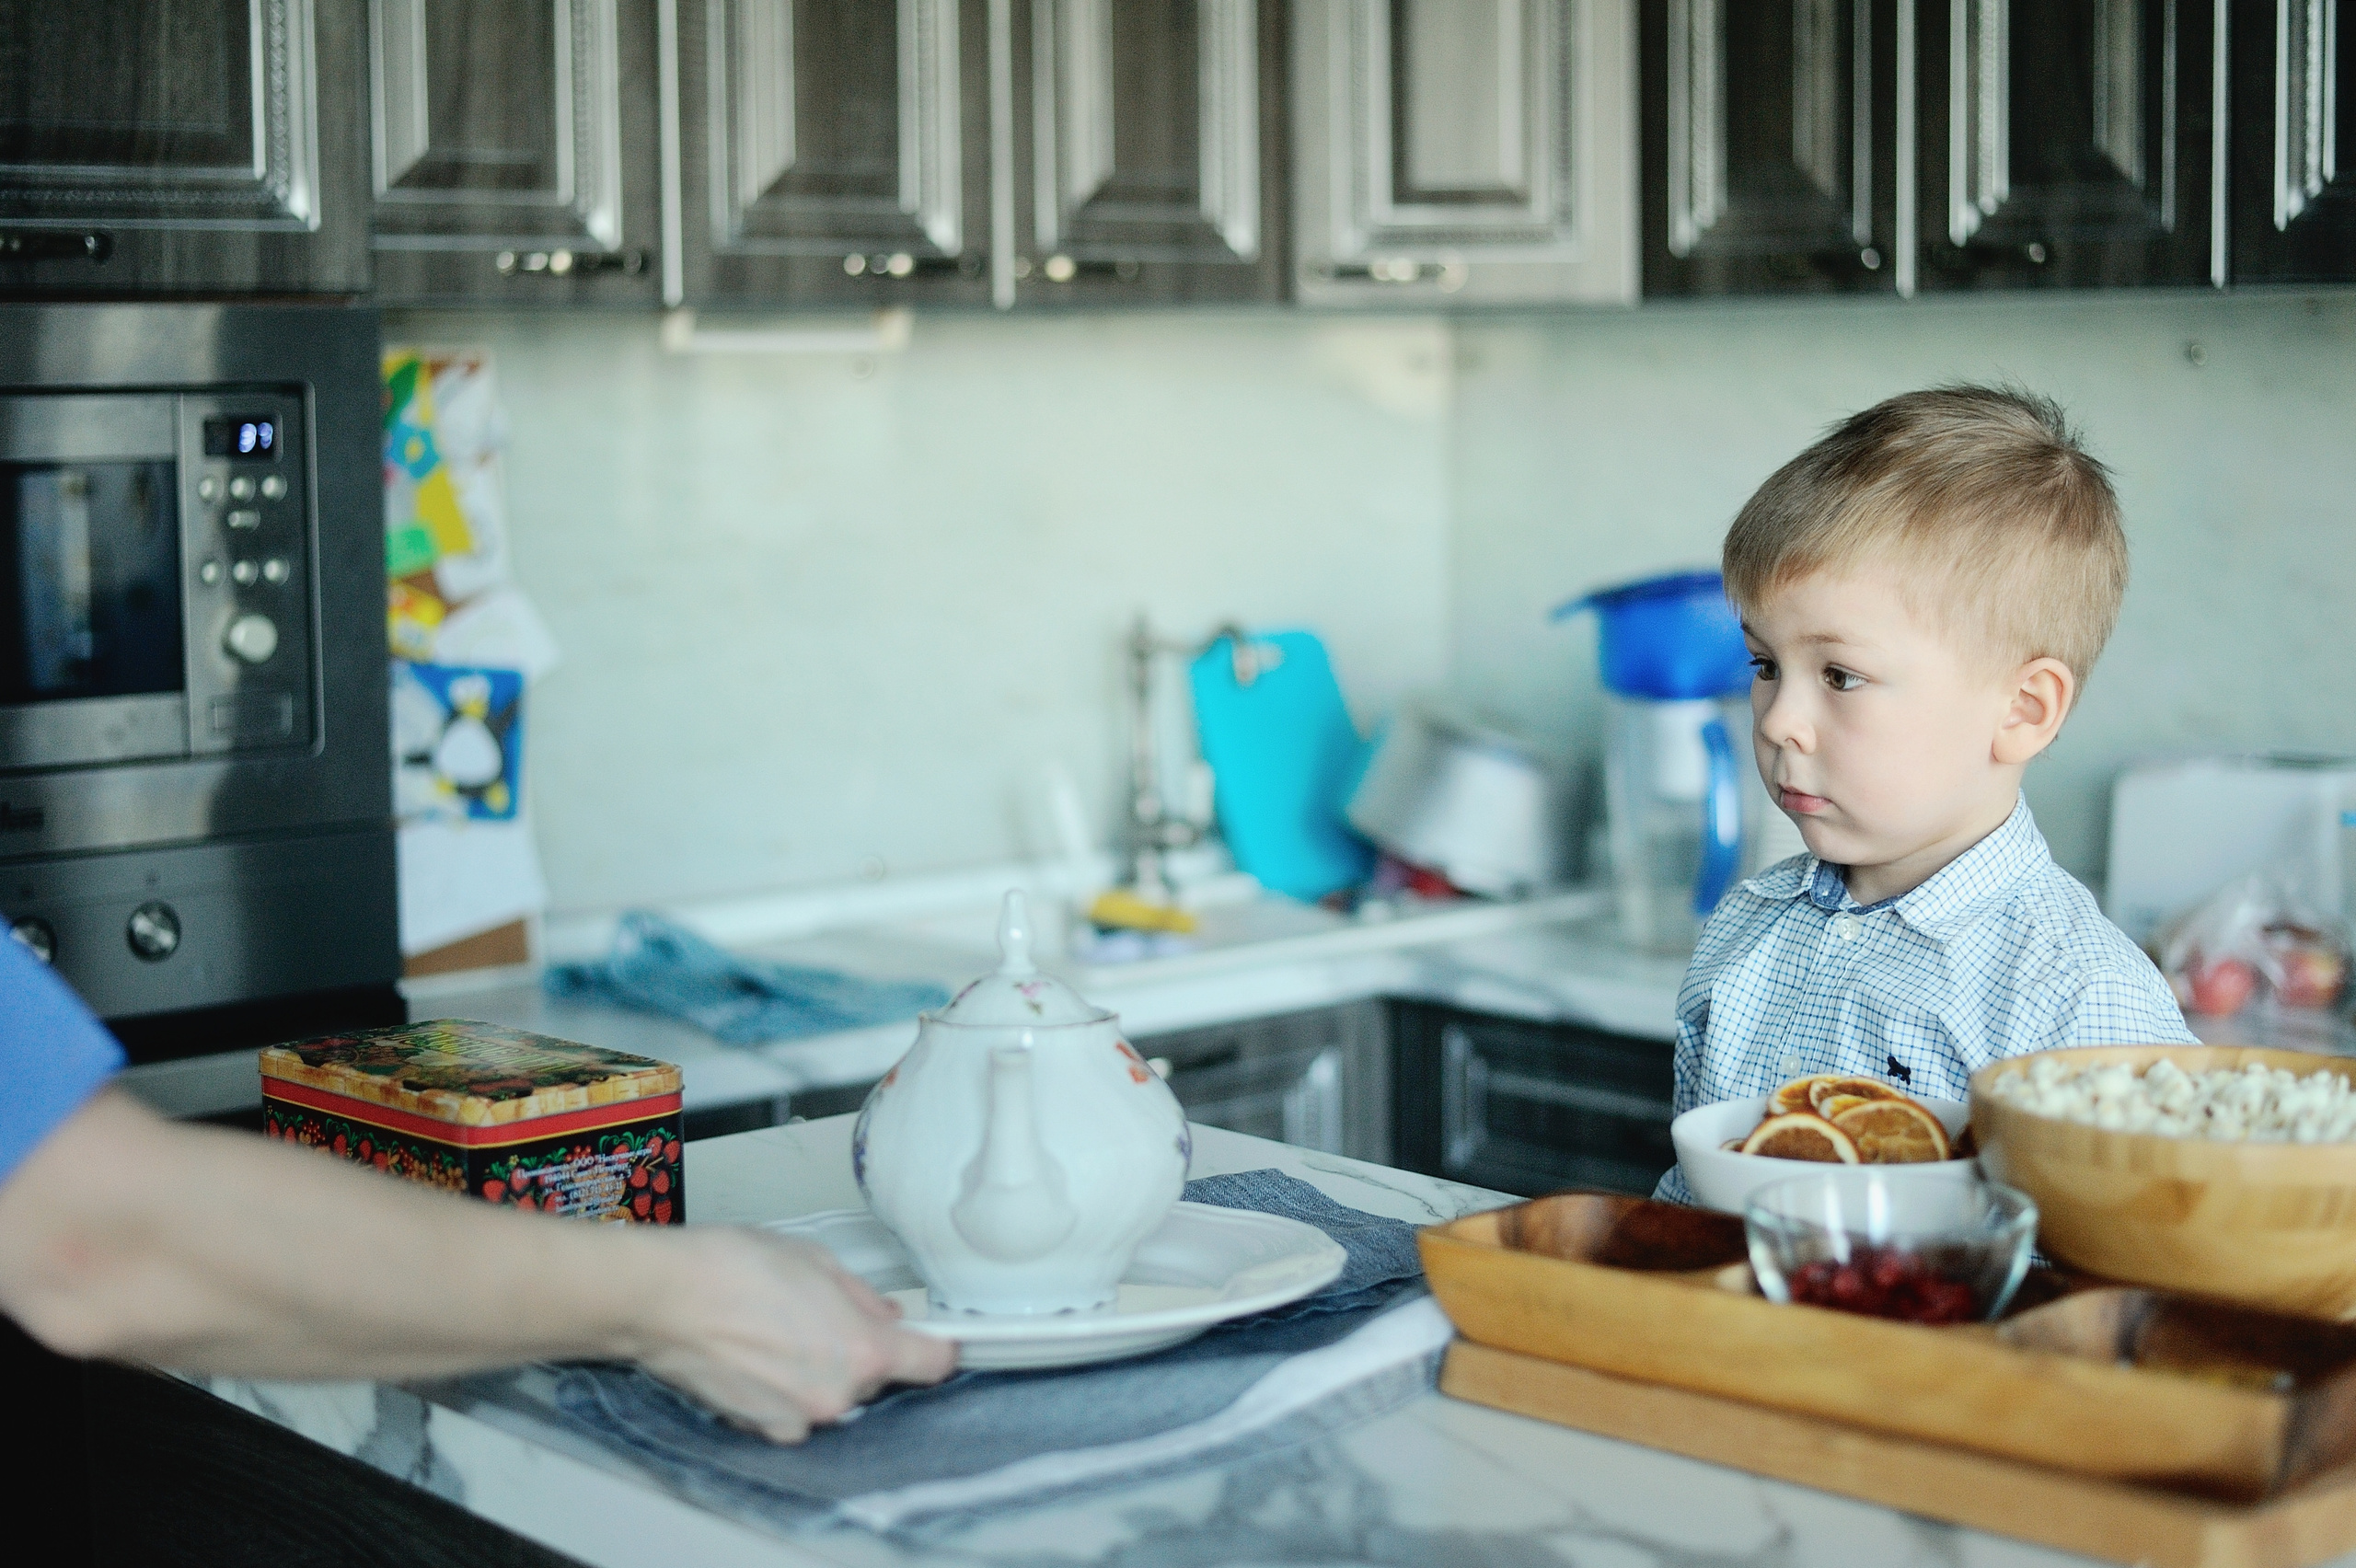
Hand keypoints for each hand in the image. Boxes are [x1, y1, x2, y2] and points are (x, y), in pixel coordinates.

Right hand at [633, 1229, 957, 1441]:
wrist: (663, 1298)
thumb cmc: (732, 1269)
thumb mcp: (817, 1260)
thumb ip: (862, 1295)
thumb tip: (885, 1313)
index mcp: (863, 1350)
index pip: (931, 1364)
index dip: (936, 1348)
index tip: (934, 1341)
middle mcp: (836, 1397)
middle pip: (875, 1377)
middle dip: (859, 1349)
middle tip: (822, 1314)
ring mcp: (797, 1419)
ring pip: (832, 1395)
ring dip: (819, 1370)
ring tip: (780, 1330)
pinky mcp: (761, 1429)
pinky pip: (793, 1410)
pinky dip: (785, 1388)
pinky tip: (758, 1353)